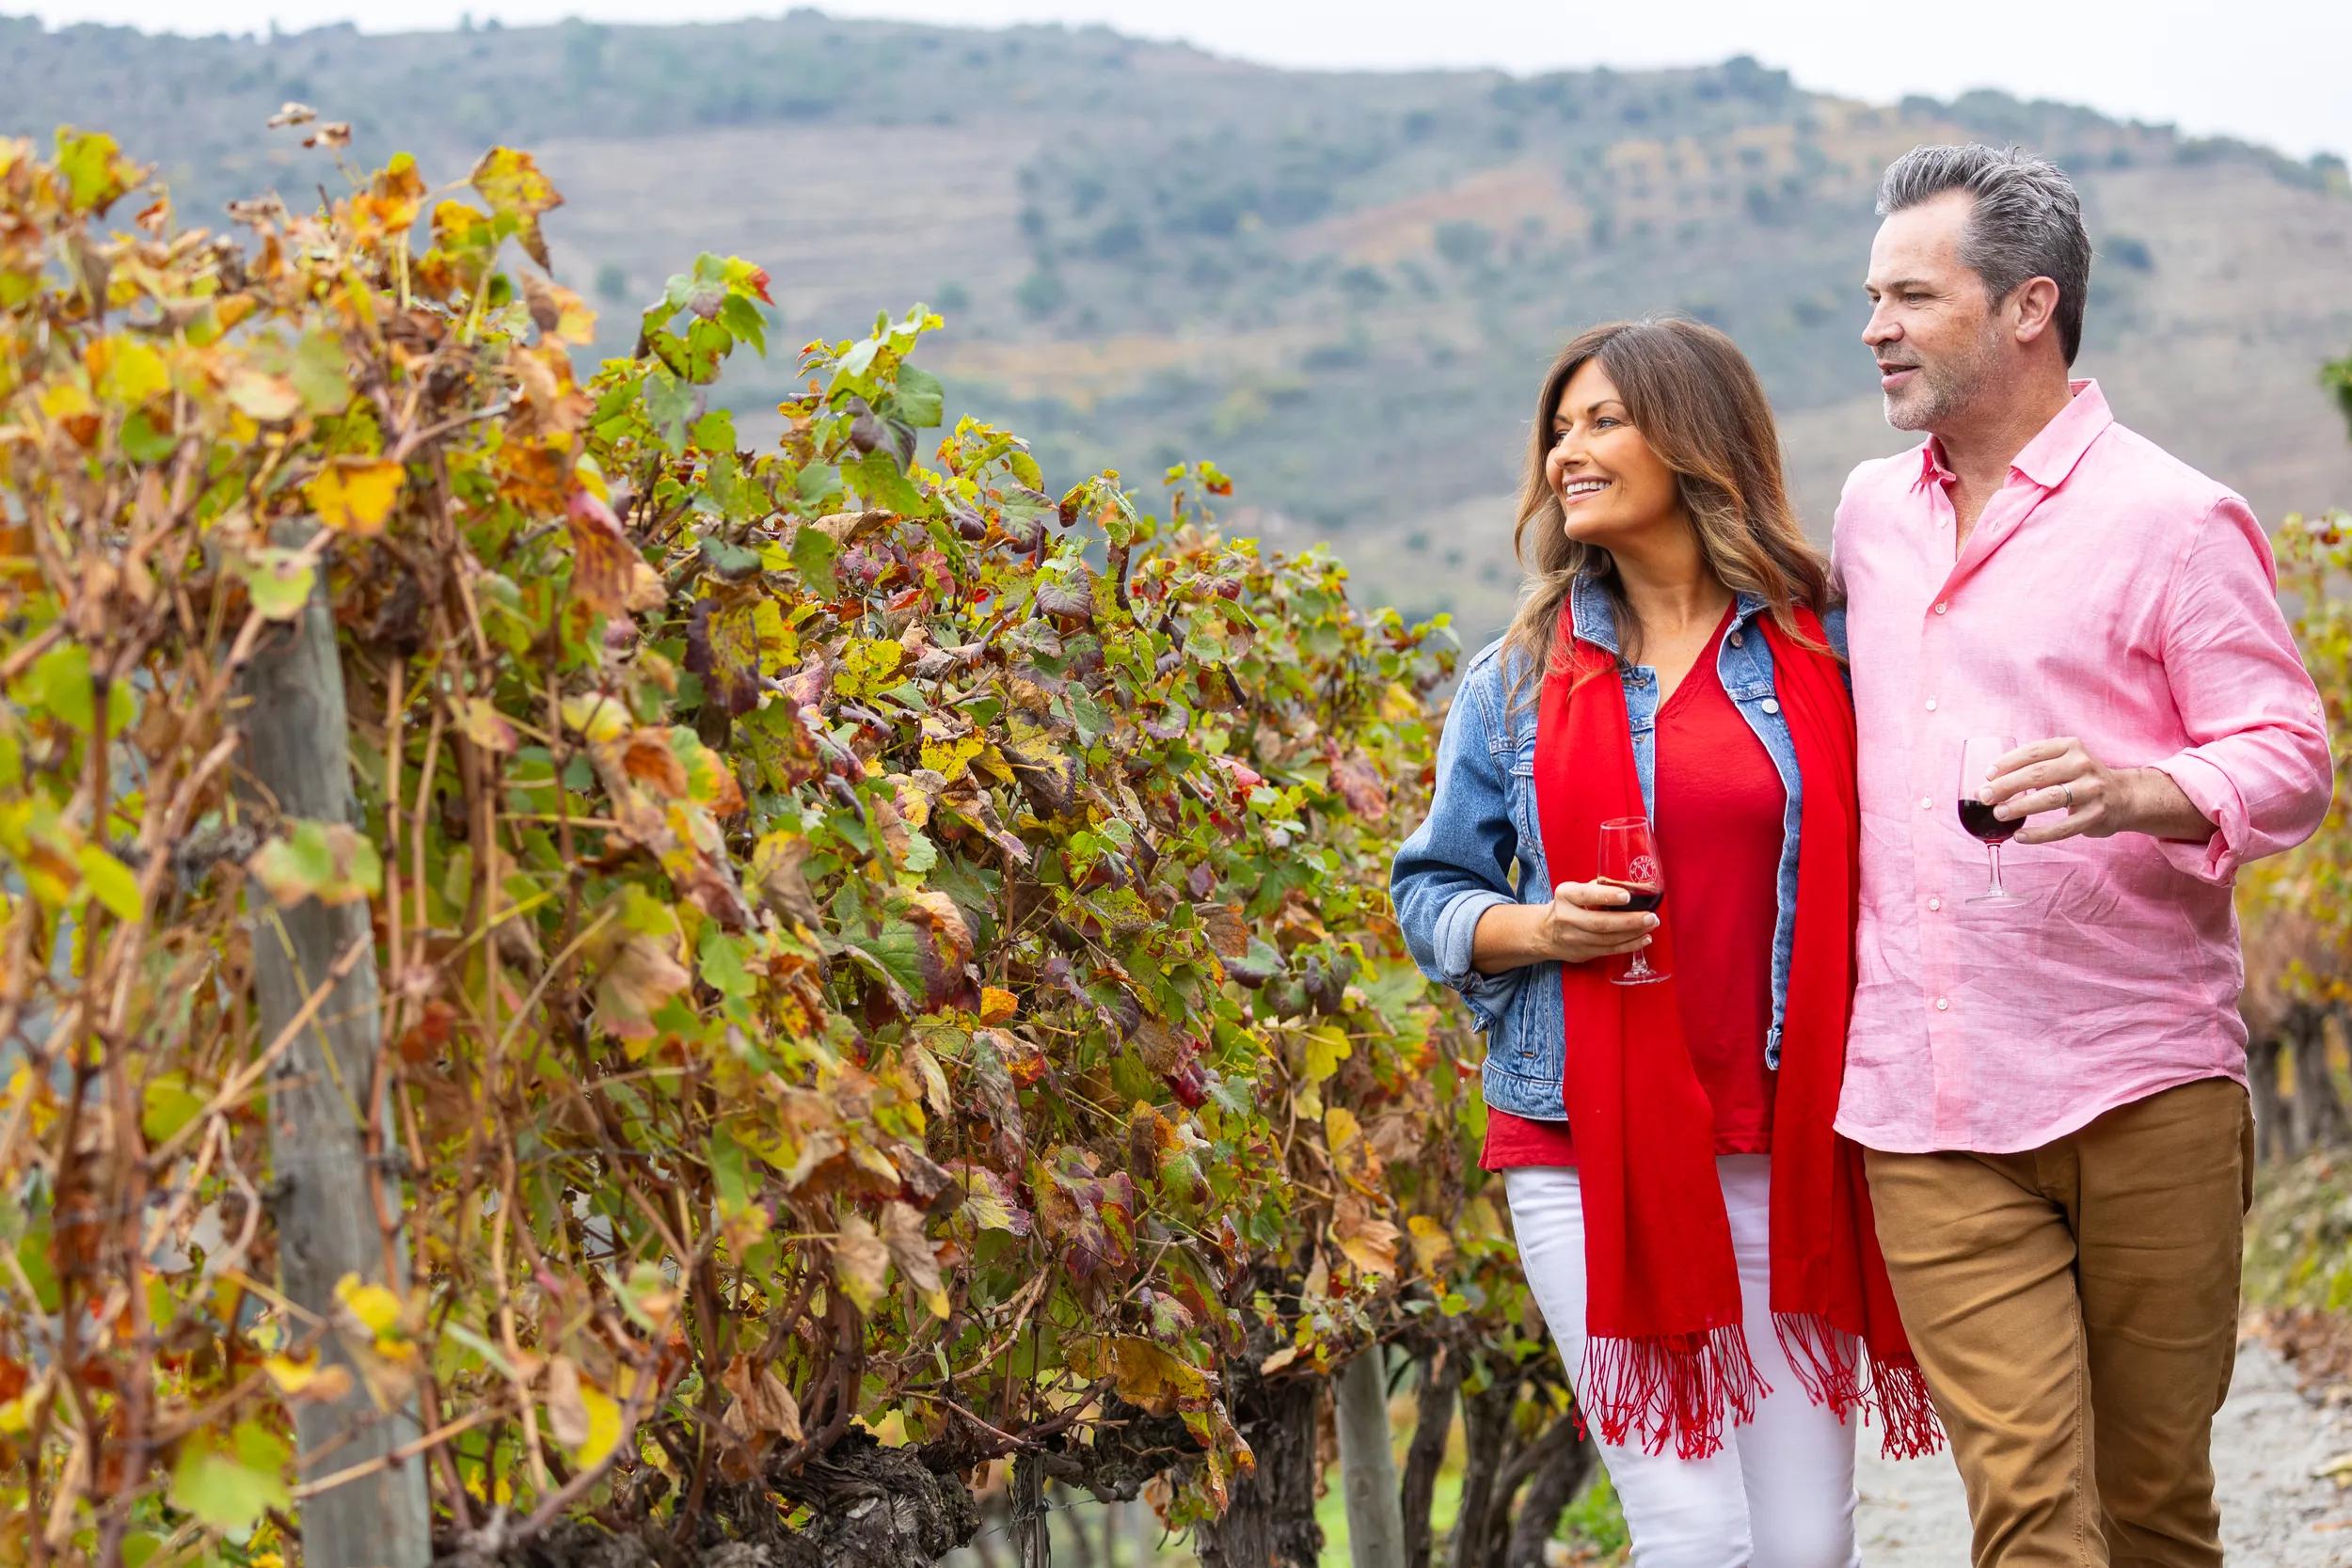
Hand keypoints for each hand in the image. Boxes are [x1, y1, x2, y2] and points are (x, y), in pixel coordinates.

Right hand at [1541, 880, 1658, 964]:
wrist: (1545, 933)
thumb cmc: (1567, 906)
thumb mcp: (1575, 891)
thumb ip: (1598, 888)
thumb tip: (1630, 887)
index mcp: (1566, 896)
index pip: (1585, 895)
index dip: (1607, 896)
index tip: (1626, 896)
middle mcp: (1567, 918)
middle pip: (1600, 923)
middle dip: (1629, 920)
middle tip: (1650, 916)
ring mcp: (1575, 939)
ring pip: (1608, 940)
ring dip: (1633, 933)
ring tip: (1651, 925)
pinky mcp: (1583, 953)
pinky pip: (1610, 951)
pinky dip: (1630, 945)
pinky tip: (1644, 938)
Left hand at [1980, 736, 2130, 844]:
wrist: (2124, 796)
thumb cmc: (2080, 778)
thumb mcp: (2064, 761)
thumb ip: (2034, 766)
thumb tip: (1990, 782)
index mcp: (2070, 747)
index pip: (2033, 752)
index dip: (2006, 763)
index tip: (1987, 776)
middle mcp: (2083, 764)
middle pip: (2038, 774)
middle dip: (2006, 786)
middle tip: (1985, 797)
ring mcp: (2092, 790)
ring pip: (2050, 798)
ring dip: (2020, 807)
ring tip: (1999, 814)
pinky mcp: (2096, 815)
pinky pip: (2062, 827)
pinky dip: (2038, 834)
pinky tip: (2019, 836)